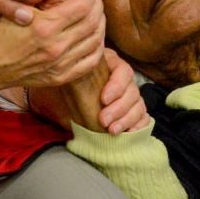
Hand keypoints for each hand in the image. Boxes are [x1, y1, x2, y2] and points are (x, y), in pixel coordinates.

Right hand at [0, 0, 105, 90]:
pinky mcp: (60, 77)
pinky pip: (91, 61)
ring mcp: (60, 65)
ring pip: (96, 40)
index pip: (84, 4)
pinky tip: (93, 36)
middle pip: (94, 21)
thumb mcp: (14, 6)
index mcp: (45, 27)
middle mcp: (56, 47)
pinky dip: (97, 46)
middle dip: (96, 5)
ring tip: (93, 13)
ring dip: (99, 23)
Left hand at [28, 49, 148, 133]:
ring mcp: (128, 98)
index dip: (117, 86)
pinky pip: (143, 119)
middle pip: (132, 92)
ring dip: (127, 120)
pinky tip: (128, 133)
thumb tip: (71, 74)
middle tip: (103, 120)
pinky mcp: (130, 115)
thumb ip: (72, 74)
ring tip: (111, 131)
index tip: (103, 99)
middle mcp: (122, 80)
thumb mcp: (65, 78)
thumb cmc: (61, 88)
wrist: (57, 105)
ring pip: (139, 106)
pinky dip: (138, 126)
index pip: (123, 71)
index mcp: (110, 65)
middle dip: (119, 108)